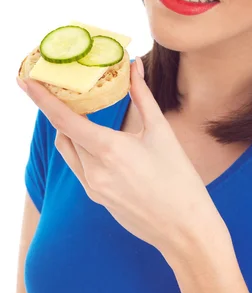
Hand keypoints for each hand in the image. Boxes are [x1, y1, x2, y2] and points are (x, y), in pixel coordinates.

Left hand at [17, 58, 222, 259]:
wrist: (184, 227)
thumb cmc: (179, 177)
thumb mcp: (161, 131)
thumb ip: (142, 96)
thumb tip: (134, 66)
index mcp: (109, 150)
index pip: (64, 119)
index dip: (41, 98)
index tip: (26, 80)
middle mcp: (94, 170)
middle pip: (64, 132)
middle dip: (60, 109)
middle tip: (68, 90)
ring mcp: (93, 187)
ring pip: (69, 150)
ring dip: (71, 130)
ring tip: (85, 112)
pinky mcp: (97, 198)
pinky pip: (79, 167)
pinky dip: (82, 148)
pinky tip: (100, 141)